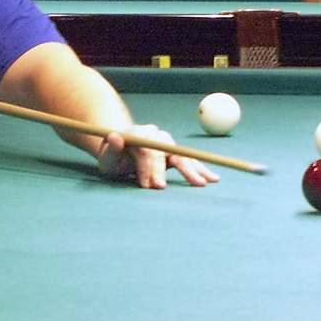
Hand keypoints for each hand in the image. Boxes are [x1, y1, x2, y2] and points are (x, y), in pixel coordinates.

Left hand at [97, 124, 218, 188]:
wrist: (122, 150)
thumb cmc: (114, 158)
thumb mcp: (107, 156)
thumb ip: (110, 148)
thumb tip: (115, 136)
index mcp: (139, 133)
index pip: (146, 148)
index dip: (148, 167)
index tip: (148, 186)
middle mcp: (155, 134)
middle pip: (164, 151)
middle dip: (164, 170)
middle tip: (162, 188)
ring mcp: (167, 142)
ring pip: (181, 154)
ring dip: (191, 169)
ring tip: (203, 183)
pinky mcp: (175, 152)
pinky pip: (189, 160)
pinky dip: (201, 169)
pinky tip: (213, 178)